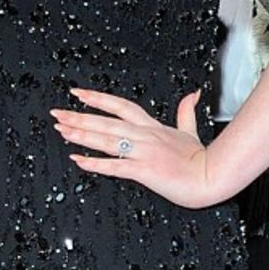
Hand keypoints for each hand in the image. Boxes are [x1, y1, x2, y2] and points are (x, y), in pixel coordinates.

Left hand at [51, 88, 220, 208]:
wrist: (211, 175)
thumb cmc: (200, 159)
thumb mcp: (190, 130)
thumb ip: (186, 110)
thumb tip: (192, 93)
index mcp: (152, 127)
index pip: (120, 106)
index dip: (98, 98)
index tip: (78, 94)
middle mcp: (144, 136)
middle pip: (106, 122)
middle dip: (79, 117)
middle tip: (57, 114)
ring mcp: (143, 152)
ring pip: (107, 140)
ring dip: (82, 135)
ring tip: (62, 131)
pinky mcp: (143, 170)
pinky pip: (114, 165)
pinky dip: (94, 163)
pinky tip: (78, 160)